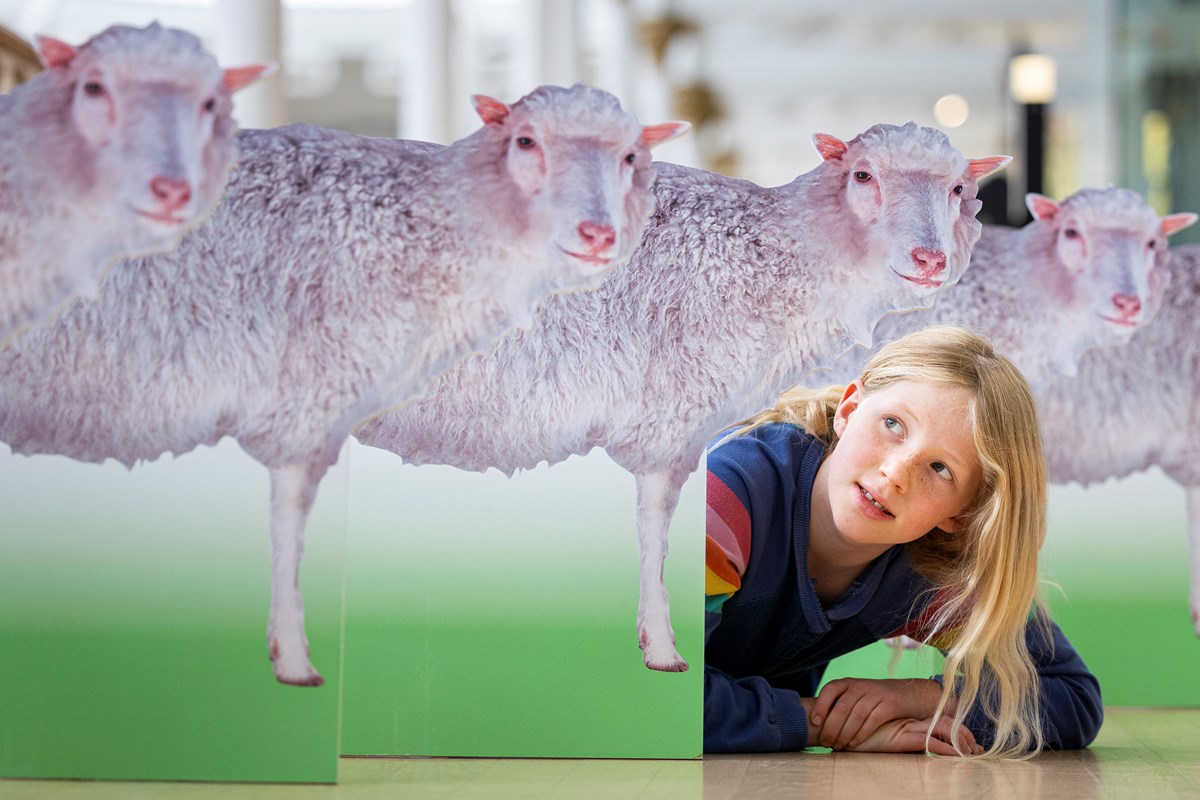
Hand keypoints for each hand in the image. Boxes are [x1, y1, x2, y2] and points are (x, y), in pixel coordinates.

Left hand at [811, 677, 946, 748]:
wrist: (912, 694)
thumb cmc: (879, 701)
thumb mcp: (859, 697)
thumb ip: (843, 705)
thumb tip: (819, 725)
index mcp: (851, 682)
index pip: (830, 689)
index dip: (821, 705)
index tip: (815, 722)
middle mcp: (862, 685)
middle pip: (842, 705)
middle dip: (831, 726)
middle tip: (825, 742)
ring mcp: (877, 693)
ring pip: (856, 714)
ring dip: (844, 733)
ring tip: (838, 746)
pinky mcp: (891, 704)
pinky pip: (872, 719)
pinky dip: (861, 733)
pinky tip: (854, 743)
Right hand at [843, 715, 981, 755]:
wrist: (838, 728)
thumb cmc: (856, 735)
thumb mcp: (879, 737)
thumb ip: (892, 736)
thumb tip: (901, 743)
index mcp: (908, 720)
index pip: (939, 720)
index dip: (956, 729)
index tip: (971, 743)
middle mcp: (910, 721)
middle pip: (946, 722)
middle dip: (965, 735)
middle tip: (979, 748)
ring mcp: (907, 728)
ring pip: (943, 730)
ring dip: (961, 742)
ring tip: (974, 753)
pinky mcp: (902, 738)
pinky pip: (930, 743)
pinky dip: (946, 749)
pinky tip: (958, 755)